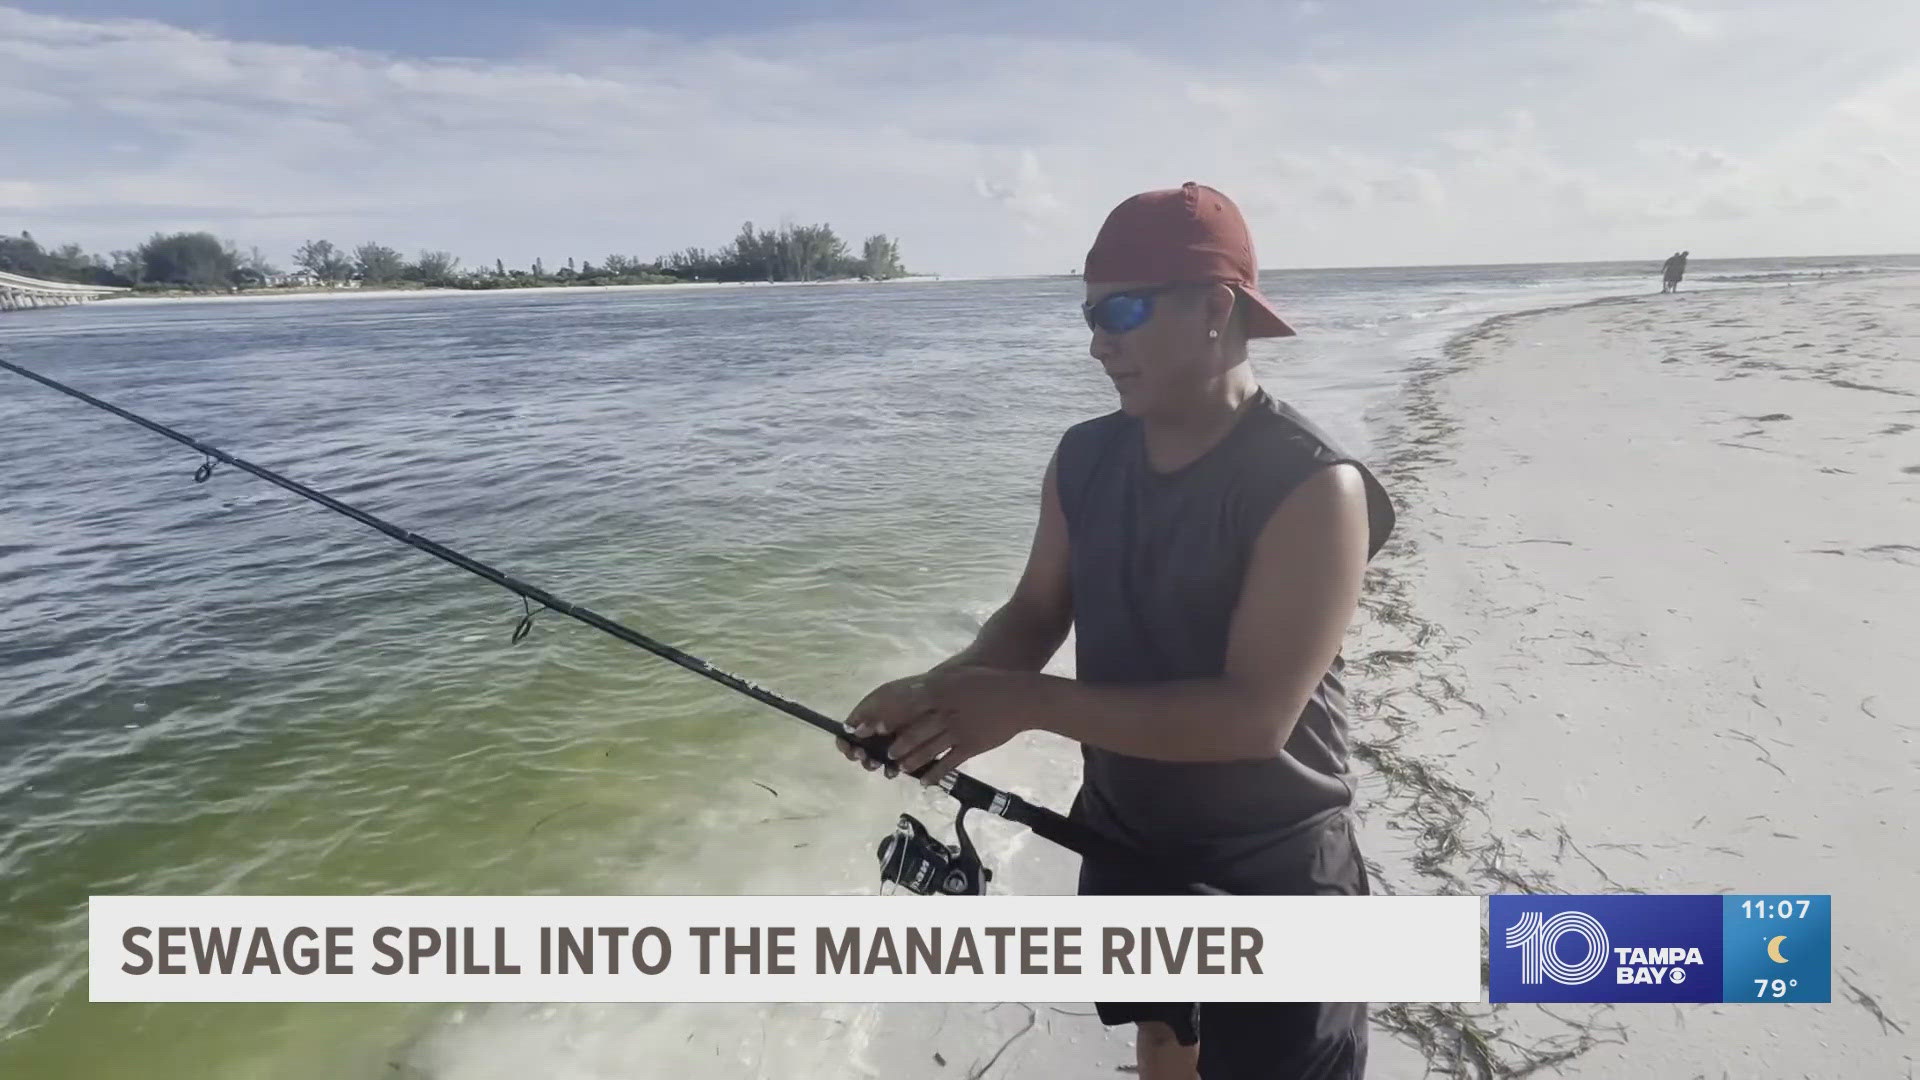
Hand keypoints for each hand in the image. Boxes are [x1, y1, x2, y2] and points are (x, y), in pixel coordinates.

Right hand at [836, 673, 929, 779]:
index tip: (852, 751)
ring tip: (888, 769)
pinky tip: (900, 771)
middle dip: (864, 758)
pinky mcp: (913, 751)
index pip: (849, 733)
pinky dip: (898, 769)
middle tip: (871, 761)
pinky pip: (900, 765)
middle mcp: (879, 730)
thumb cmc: (912, 693)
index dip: (846, 744)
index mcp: (868, 716)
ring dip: (880, 766)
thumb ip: (870, 713)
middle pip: (863, 750)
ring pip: (881, 760)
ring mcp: (895, 741)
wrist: (942, 692)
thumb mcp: (887, 696)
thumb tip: (855, 731)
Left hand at [845, 666, 1030, 786]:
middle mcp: (947, 711)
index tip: (870, 727)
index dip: (886, 717)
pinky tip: (924, 781)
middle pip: (914, 731)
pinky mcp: (972, 746)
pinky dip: (935, 773)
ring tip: (897, 768)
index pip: (906, 705)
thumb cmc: (988, 682)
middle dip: (895, 744)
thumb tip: (910, 690)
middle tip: (881, 754)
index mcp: (941, 692)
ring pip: (929, 749)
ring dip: (910, 760)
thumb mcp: (958, 678)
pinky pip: (949, 763)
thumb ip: (935, 685)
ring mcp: (959, 730)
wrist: (1021, 697)